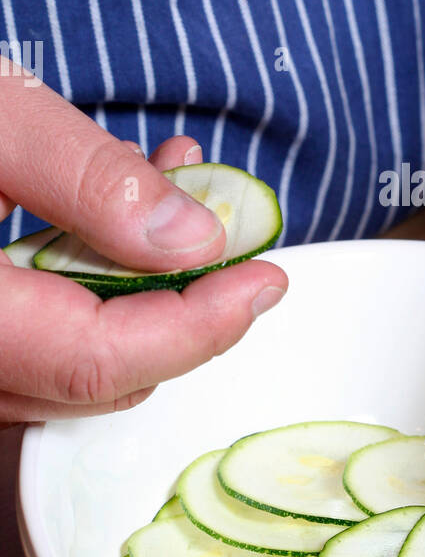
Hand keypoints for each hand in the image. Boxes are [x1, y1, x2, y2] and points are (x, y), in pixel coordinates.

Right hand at [0, 73, 286, 424]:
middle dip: (178, 310)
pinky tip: (106, 221)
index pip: (97, 360)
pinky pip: (20, 346)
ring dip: (135, 295)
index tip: (267, 278)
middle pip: (85, 380)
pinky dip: (80, 292)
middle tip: (231, 235)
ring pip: (57, 370)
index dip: (200, 329)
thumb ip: (84, 176)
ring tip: (175, 196)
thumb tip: (196, 239)